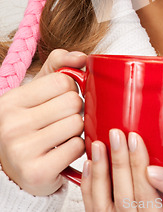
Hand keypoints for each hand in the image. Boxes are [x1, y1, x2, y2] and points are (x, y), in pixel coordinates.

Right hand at [0, 49, 86, 195]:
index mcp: (12, 100)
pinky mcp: (37, 172)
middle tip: (64, 119)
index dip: (70, 88)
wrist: (14, 169)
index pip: (62, 80)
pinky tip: (63, 152)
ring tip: (63, 135)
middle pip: (72, 102)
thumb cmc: (31, 123)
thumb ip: (59, 64)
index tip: (61, 99)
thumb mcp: (38, 89)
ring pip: (77, 124)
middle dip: (76, 110)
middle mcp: (11, 125)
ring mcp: (22, 150)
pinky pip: (77, 148)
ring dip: (77, 130)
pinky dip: (76, 149)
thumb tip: (82, 57)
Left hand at [81, 130, 162, 211]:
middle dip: (118, 163)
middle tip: (115, 134)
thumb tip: (155, 171)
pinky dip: (90, 187)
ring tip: (98, 146)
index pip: (145, 196)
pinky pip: (94, 209)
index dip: (137, 165)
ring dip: (99, 173)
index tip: (134, 138)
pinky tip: (90, 165)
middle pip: (123, 198)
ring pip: (102, 205)